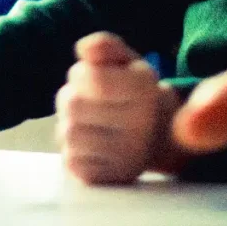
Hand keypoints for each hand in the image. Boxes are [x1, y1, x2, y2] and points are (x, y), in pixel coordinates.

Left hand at [56, 32, 182, 184]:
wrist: (158, 135)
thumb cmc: (134, 90)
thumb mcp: (126, 60)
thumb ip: (105, 46)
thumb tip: (83, 48)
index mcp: (144, 89)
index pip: (92, 78)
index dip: (80, 74)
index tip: (87, 76)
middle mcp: (140, 125)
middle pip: (72, 105)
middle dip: (71, 97)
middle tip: (85, 100)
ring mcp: (126, 156)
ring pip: (68, 135)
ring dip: (69, 124)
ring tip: (87, 120)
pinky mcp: (111, 179)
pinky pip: (71, 162)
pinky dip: (73, 150)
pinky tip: (90, 144)